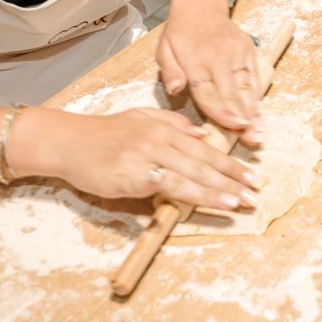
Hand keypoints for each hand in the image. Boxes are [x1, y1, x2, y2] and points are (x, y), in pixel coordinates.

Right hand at [15, 108, 260, 209]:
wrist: (67, 141)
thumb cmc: (103, 134)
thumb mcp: (141, 118)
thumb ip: (173, 125)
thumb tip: (201, 135)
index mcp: (165, 129)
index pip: (206, 148)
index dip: (230, 163)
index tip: (251, 174)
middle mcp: (160, 141)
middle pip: (204, 163)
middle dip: (232, 179)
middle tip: (255, 192)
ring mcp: (147, 158)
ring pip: (190, 176)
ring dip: (217, 191)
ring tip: (238, 201)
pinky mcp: (133, 177)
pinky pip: (168, 188)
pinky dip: (191, 196)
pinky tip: (206, 203)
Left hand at [158, 0, 261, 146]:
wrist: (201, 4)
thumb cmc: (180, 33)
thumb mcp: (164, 49)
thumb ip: (170, 71)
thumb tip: (175, 90)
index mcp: (195, 60)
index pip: (209, 91)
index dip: (222, 111)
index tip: (234, 127)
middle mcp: (219, 57)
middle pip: (232, 93)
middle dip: (243, 118)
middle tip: (252, 137)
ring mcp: (236, 53)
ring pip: (247, 86)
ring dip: (254, 111)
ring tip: (259, 130)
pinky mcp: (248, 50)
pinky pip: (254, 76)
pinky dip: (257, 95)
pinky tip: (260, 111)